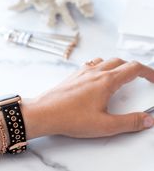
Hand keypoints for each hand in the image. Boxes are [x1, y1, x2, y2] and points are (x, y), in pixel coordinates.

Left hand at [23, 58, 153, 138]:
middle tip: (138, 78)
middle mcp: (94, 72)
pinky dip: (99, 66)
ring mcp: (82, 72)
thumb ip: (129, 122)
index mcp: (106, 81)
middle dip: (133, 68)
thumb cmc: (70, 118)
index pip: (134, 68)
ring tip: (119, 76)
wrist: (44, 113)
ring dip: (115, 65)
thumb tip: (147, 119)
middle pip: (120, 61)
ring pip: (104, 61)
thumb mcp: (105, 125)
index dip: (148, 72)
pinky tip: (96, 78)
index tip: (153, 79)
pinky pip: (90, 64)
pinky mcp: (73, 76)